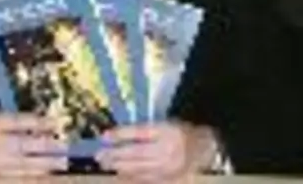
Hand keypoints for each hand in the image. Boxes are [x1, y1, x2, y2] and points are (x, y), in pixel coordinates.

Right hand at [0, 113, 66, 177]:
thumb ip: (16, 124)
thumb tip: (47, 128)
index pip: (17, 122)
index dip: (38, 123)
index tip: (56, 123)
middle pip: (22, 145)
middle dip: (46, 147)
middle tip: (64, 148)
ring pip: (22, 166)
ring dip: (45, 165)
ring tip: (61, 164)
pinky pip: (18, 180)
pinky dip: (35, 178)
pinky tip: (48, 176)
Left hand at [97, 122, 219, 179]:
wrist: (203, 149)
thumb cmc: (179, 133)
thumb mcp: (163, 124)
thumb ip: (141, 130)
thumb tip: (114, 137)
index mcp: (168, 131)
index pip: (139, 132)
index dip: (120, 135)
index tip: (104, 137)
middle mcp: (169, 149)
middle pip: (136, 153)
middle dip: (115, 155)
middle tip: (99, 155)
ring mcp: (169, 167)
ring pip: (138, 169)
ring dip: (119, 167)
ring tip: (106, 164)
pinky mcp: (169, 180)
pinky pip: (145, 180)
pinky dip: (130, 177)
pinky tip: (120, 174)